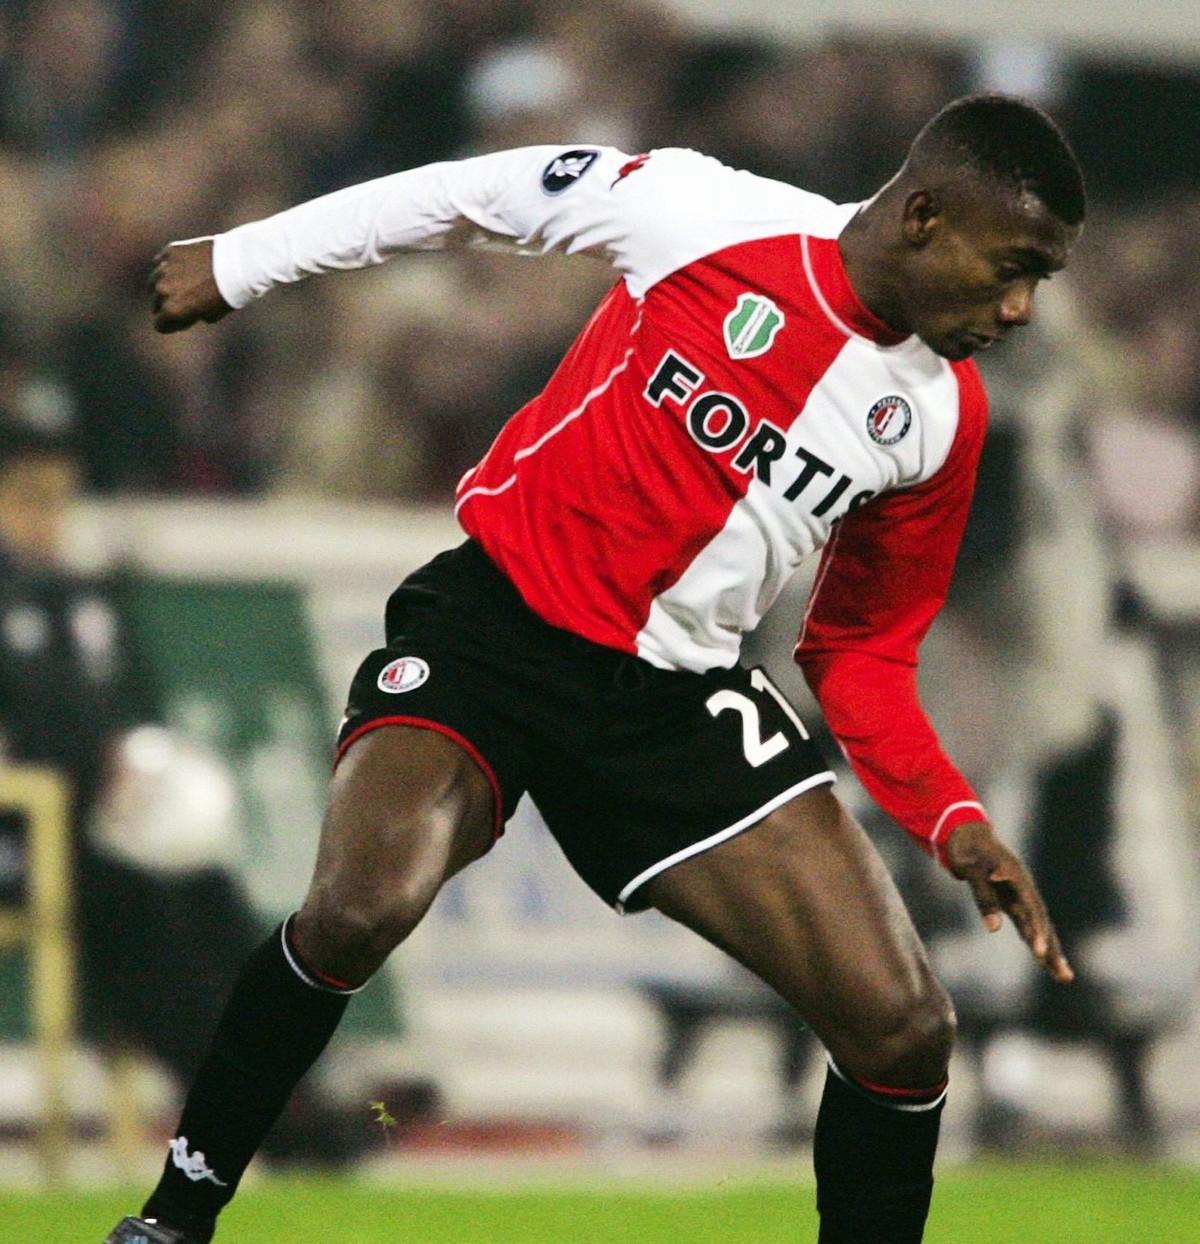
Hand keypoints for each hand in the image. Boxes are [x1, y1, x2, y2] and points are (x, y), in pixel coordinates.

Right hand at [149, 239, 231, 332]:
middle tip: (184, 302)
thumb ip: (191, 316)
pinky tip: (181, 269)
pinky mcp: (171, 251)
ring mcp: (165, 268)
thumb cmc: (227, 294)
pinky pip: (161, 262)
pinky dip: (168, 267)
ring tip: (181, 285)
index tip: (181, 321)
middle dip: (167, 305)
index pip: (160, 325)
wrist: (237, 265)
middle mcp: (163, 290)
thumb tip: (185, 314)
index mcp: (172, 310)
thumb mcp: (211, 315)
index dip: (171, 325)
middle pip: (156, 304)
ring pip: (154, 282)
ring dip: (165, 285)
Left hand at [944, 820, 1073, 983]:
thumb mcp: (970, 870)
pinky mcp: (1015, 902)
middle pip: (1042, 922)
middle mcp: (1024, 889)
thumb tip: (995, 928)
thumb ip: (984, 897)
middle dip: (1052, 948)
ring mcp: (1022, 896)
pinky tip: (1047, 963)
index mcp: (1016, 878)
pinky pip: (1029, 926)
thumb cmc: (967, 850)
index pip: (1030, 909)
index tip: (1037, 951)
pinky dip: (1037, 942)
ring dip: (1051, 951)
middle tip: (1063, 974)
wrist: (967, 834)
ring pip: (1039, 927)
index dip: (1035, 930)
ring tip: (1065, 977)